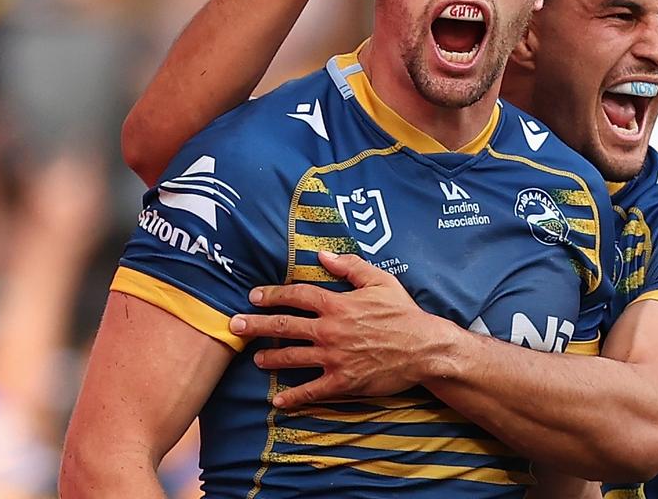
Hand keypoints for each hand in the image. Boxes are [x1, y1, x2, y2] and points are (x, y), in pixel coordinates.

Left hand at [229, 250, 455, 407]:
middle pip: (284, 325)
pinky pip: (312, 390)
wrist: (423, 349)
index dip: (272, 294)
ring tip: (256, 359)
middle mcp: (330, 330)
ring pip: (292, 357)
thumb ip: (349, 266)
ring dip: (270, 358)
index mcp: (337, 304)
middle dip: (255, 325)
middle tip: (234, 326)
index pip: (296, 296)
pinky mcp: (342, 381)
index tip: (254, 296)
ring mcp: (334, 357)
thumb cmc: (403, 313)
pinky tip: (278, 400)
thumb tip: (321, 256)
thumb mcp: (380, 281)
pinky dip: (293, 397)